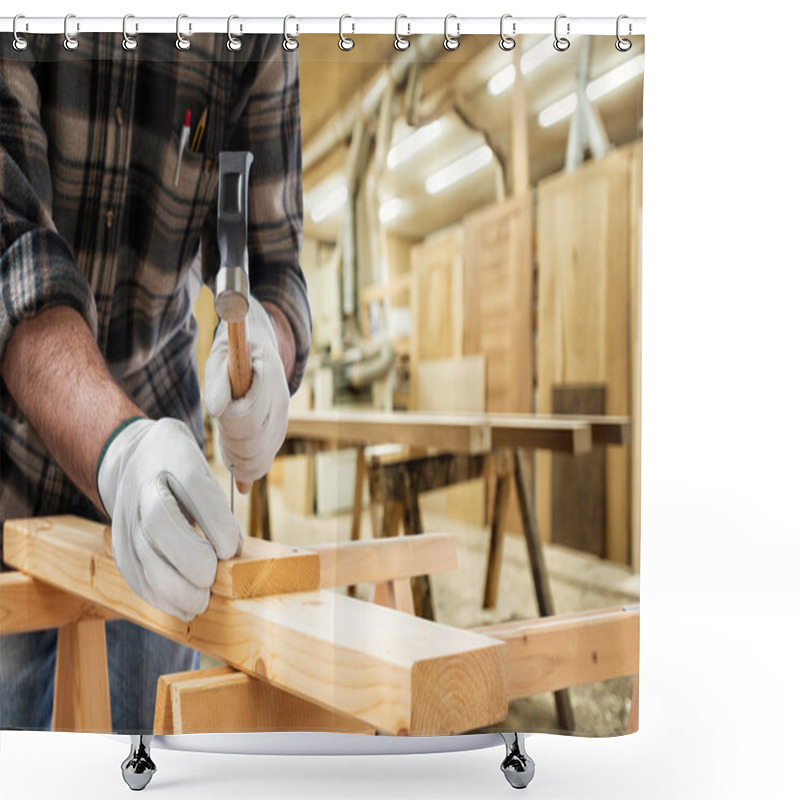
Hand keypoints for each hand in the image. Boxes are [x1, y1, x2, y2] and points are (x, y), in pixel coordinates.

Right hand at [97, 417, 241, 620]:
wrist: (135, 459)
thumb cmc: (183, 470)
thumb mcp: (205, 470)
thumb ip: (218, 507)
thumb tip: (233, 552)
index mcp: (173, 457)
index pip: (193, 487)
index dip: (215, 523)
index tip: (232, 549)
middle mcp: (143, 485)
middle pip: (160, 523)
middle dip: (191, 559)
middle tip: (212, 578)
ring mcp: (126, 515)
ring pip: (143, 556)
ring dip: (174, 588)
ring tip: (200, 603)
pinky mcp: (119, 543)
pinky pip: (134, 574)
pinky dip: (159, 597)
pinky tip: (182, 607)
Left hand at [204, 298, 289, 485]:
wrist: (258, 345)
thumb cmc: (233, 351)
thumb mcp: (220, 357)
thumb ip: (217, 381)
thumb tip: (214, 410)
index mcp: (268, 376)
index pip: (249, 417)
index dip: (230, 428)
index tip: (218, 426)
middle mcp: (280, 398)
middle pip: (258, 440)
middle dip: (237, 452)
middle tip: (223, 453)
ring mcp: (283, 413)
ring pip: (266, 450)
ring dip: (245, 460)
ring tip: (230, 459)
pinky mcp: (280, 424)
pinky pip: (269, 451)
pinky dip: (253, 461)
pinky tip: (241, 462)